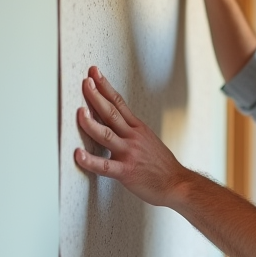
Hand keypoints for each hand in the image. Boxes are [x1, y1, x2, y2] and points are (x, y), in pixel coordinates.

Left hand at [74, 66, 187, 206]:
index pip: (119, 103)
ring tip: (79, 112)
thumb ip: (131, 131)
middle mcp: (133, 137)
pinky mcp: (126, 171)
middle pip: (111, 112)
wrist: (177, 183)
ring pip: (106, 134)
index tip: (94, 73)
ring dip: (91, 122)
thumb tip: (115, 122)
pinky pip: (105, 165)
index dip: (105, 87)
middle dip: (96, 96)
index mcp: (138, 128)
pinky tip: (78, 155)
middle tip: (86, 81)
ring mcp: (129, 153)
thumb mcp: (148, 140)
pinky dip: (90, 160)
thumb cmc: (161, 165)